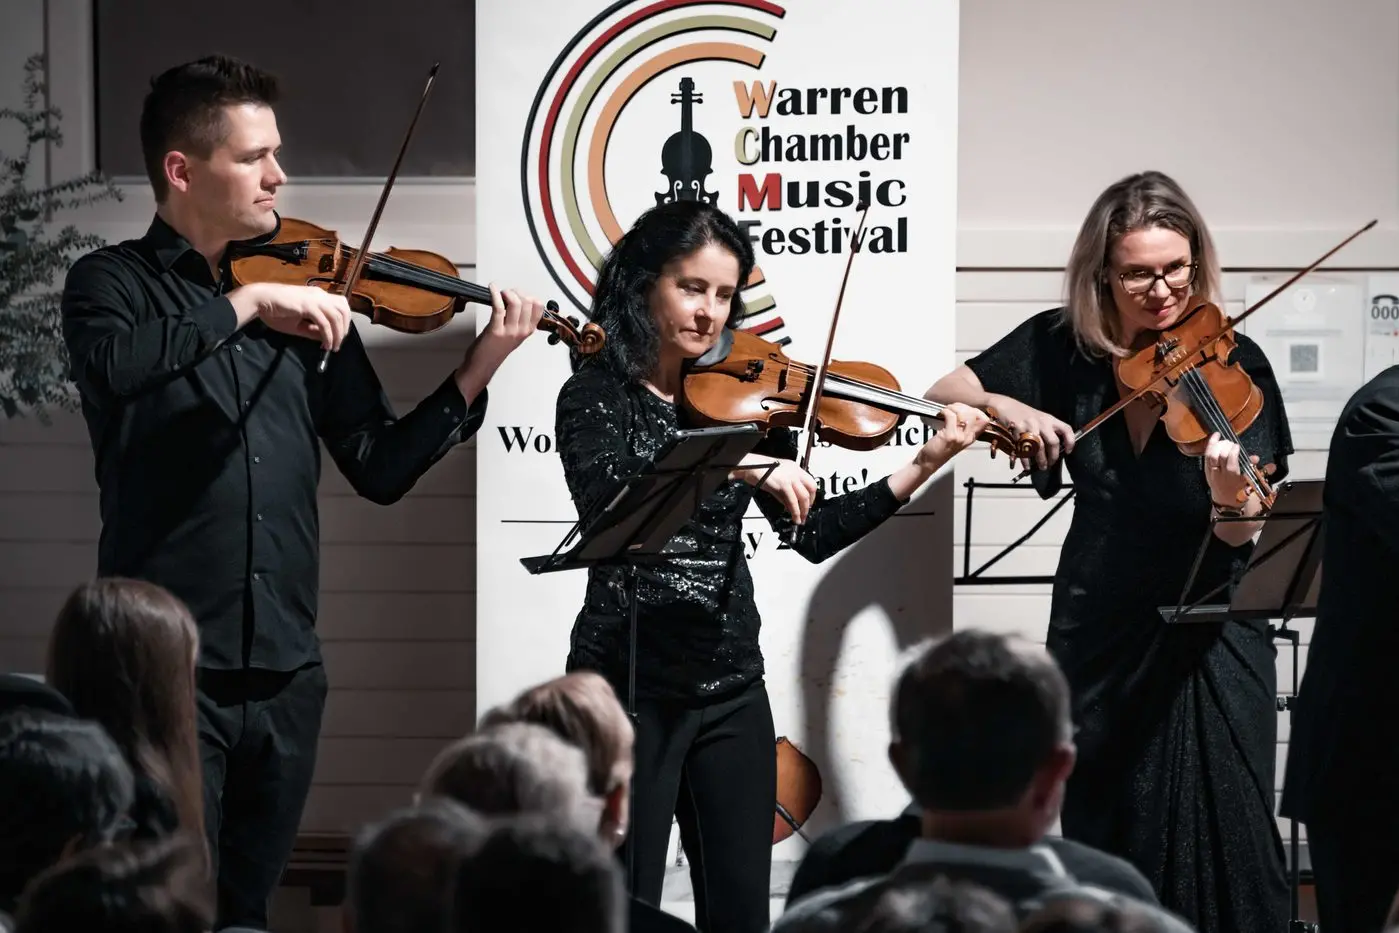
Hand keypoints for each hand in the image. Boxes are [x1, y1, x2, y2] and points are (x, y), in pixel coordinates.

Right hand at [249, 283, 352, 350]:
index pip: (341, 306)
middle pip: (344, 310)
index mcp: (318, 296)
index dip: (344, 322)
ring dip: (338, 334)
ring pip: (337, 317)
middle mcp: (319, 295)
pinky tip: (325, 345)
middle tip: (338, 343)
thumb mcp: (298, 324)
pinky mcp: (308, 305)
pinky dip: (328, 336)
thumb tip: (326, 339)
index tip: (338, 336)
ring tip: (333, 347)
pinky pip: (324, 323)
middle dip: (344, 329)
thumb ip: (313, 330)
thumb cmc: (276, 311)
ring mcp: (314, 299)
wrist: (260, 300)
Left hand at [455, 283, 544, 401]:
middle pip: (527, 301)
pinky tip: (491, 289)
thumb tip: (516, 299)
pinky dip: (494, 294)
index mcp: (528, 330)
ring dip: (506, 293)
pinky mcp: (495, 330)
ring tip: (499, 294)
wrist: (483, 365)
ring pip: (515, 303)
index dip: (528, 296)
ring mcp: (509, 331)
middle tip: (507, 294)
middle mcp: (521, 330)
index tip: (519, 295)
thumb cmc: (495, 349)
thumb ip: (519, 319)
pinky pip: (498, 307)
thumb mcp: (514, 334)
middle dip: (516, 292)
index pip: (539, 306)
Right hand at [732, 454, 817, 524]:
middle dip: (809, 504)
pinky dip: (795, 511)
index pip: (810, 482)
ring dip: (803, 510)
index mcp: (794, 468)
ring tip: (800, 519)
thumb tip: (790, 506)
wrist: (749, 466)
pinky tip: (794, 517)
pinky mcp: (784, 484)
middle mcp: (795, 471)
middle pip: (811, 489)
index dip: (811, 496)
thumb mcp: (776, 481)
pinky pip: (793, 501)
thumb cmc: (759, 470)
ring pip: (804, 496)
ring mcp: (790, 477)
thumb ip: (785, 493)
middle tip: (805, 513)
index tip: (808, 504)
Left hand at [915, 402, 990, 471]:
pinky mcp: (950, 436)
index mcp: (971, 437)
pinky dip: (945, 411)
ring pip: (964, 413)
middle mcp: (968, 438)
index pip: (984, 420)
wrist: (929, 463)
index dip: (975, 411)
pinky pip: (951, 416)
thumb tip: (962, 410)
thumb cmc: (940, 449)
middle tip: (952, 409)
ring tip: (946, 411)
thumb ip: (962, 427)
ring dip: (953, 408)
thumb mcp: (956, 438)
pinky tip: (940, 414)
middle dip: (962, 407)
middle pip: (974, 414)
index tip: (963, 409)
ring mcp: (960, 437)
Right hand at [985, 396, 1074, 470]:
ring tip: (1042, 466)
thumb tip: (1054, 448)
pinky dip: (1025, 460)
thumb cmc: (1023, 413)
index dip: (1070, 441)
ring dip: (1041, 460)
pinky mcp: (1018, 431)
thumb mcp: (1040, 418)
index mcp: (1049, 419)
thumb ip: (1048, 430)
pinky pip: (1024, 448)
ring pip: (1039, 447)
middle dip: (1053, 456)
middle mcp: (1041, 422)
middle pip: (1053, 442)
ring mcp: (1030, 426)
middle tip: (1051, 463)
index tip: (1068, 451)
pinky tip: (1027, 465)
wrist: (1006, 405)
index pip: (1066, 429)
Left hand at [1203, 432, 1257, 506]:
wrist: (1226, 500)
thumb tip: (1256, 458)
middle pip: (1221, 456)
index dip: (1234, 451)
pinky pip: (1206, 456)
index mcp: (1234, 477)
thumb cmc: (1239, 488)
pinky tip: (1215, 436)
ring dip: (1217, 444)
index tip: (1237, 446)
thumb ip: (1253, 468)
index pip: (1232, 461)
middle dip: (1226, 446)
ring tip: (1223, 440)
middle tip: (1230, 443)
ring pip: (1211, 455)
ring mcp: (1212, 473)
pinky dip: (1210, 445)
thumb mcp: (1249, 480)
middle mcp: (1222, 475)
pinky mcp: (1206, 470)